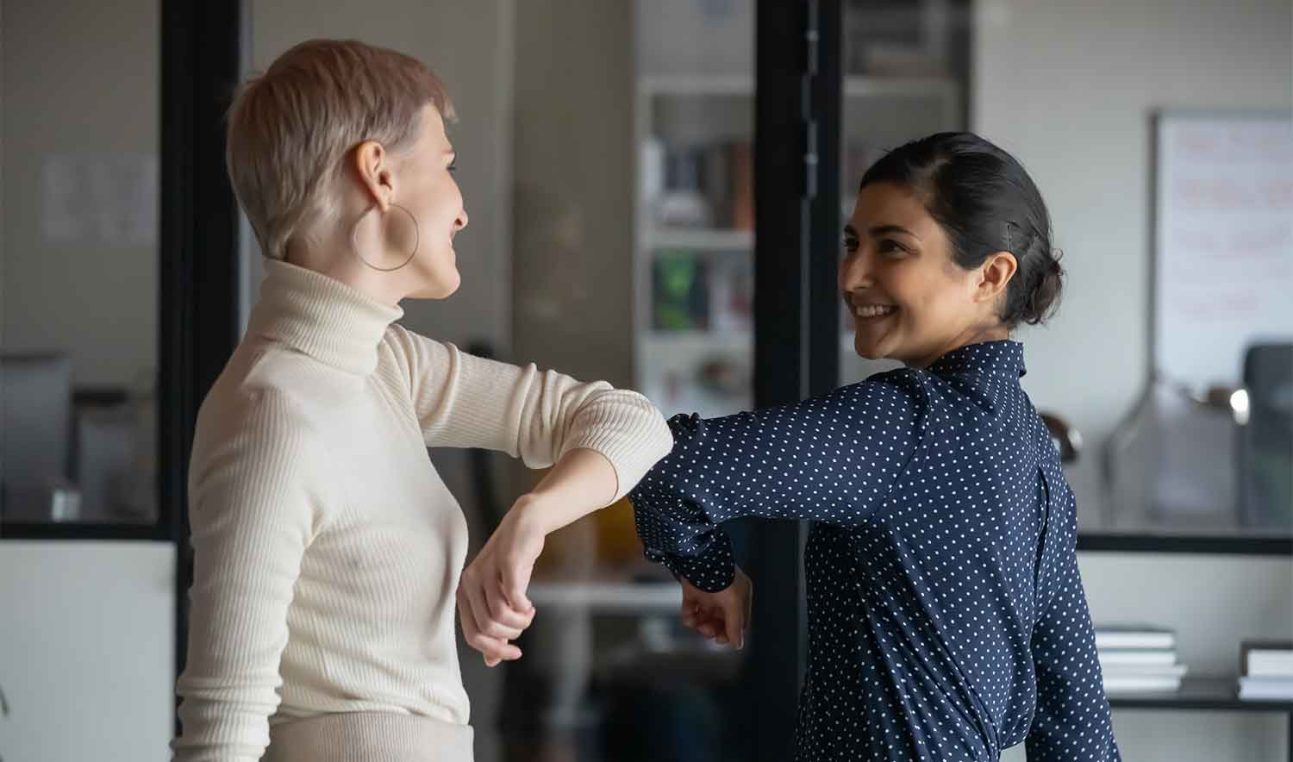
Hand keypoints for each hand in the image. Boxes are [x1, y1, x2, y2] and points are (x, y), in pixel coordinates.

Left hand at [457, 495, 545, 665]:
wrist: (525, 525)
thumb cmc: (512, 565)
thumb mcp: (501, 598)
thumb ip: (494, 627)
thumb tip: (490, 661)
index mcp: (465, 594)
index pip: (472, 635)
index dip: (495, 650)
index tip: (515, 653)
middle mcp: (469, 583)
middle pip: (487, 628)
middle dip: (511, 635)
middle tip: (524, 624)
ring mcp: (486, 572)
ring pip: (499, 615)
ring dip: (519, 622)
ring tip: (528, 614)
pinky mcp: (505, 563)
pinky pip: (512, 597)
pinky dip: (523, 608)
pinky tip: (529, 605)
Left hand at [679, 565, 751, 648]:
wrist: (697, 557)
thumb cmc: (720, 576)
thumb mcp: (733, 603)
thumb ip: (735, 625)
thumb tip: (737, 645)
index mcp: (740, 595)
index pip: (739, 620)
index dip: (730, 632)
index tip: (720, 639)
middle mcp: (725, 595)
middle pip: (721, 621)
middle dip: (713, 628)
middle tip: (706, 631)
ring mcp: (708, 593)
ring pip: (705, 617)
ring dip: (700, 624)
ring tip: (696, 624)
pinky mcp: (692, 591)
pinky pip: (690, 609)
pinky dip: (688, 616)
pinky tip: (688, 617)